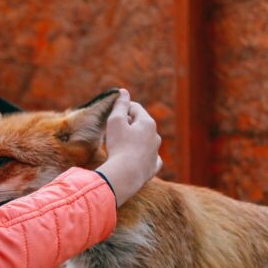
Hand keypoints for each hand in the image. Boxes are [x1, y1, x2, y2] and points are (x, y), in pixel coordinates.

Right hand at [95, 88, 161, 205]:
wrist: (126, 175)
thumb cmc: (119, 146)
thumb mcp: (115, 121)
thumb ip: (120, 105)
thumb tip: (123, 92)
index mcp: (148, 123)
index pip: (135, 108)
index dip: (122, 108)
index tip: (111, 114)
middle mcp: (155, 136)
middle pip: (140, 124)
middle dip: (128, 124)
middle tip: (112, 131)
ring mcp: (155, 152)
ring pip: (145, 141)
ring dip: (134, 140)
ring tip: (120, 145)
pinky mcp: (152, 167)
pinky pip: (149, 158)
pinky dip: (141, 156)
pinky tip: (135, 159)